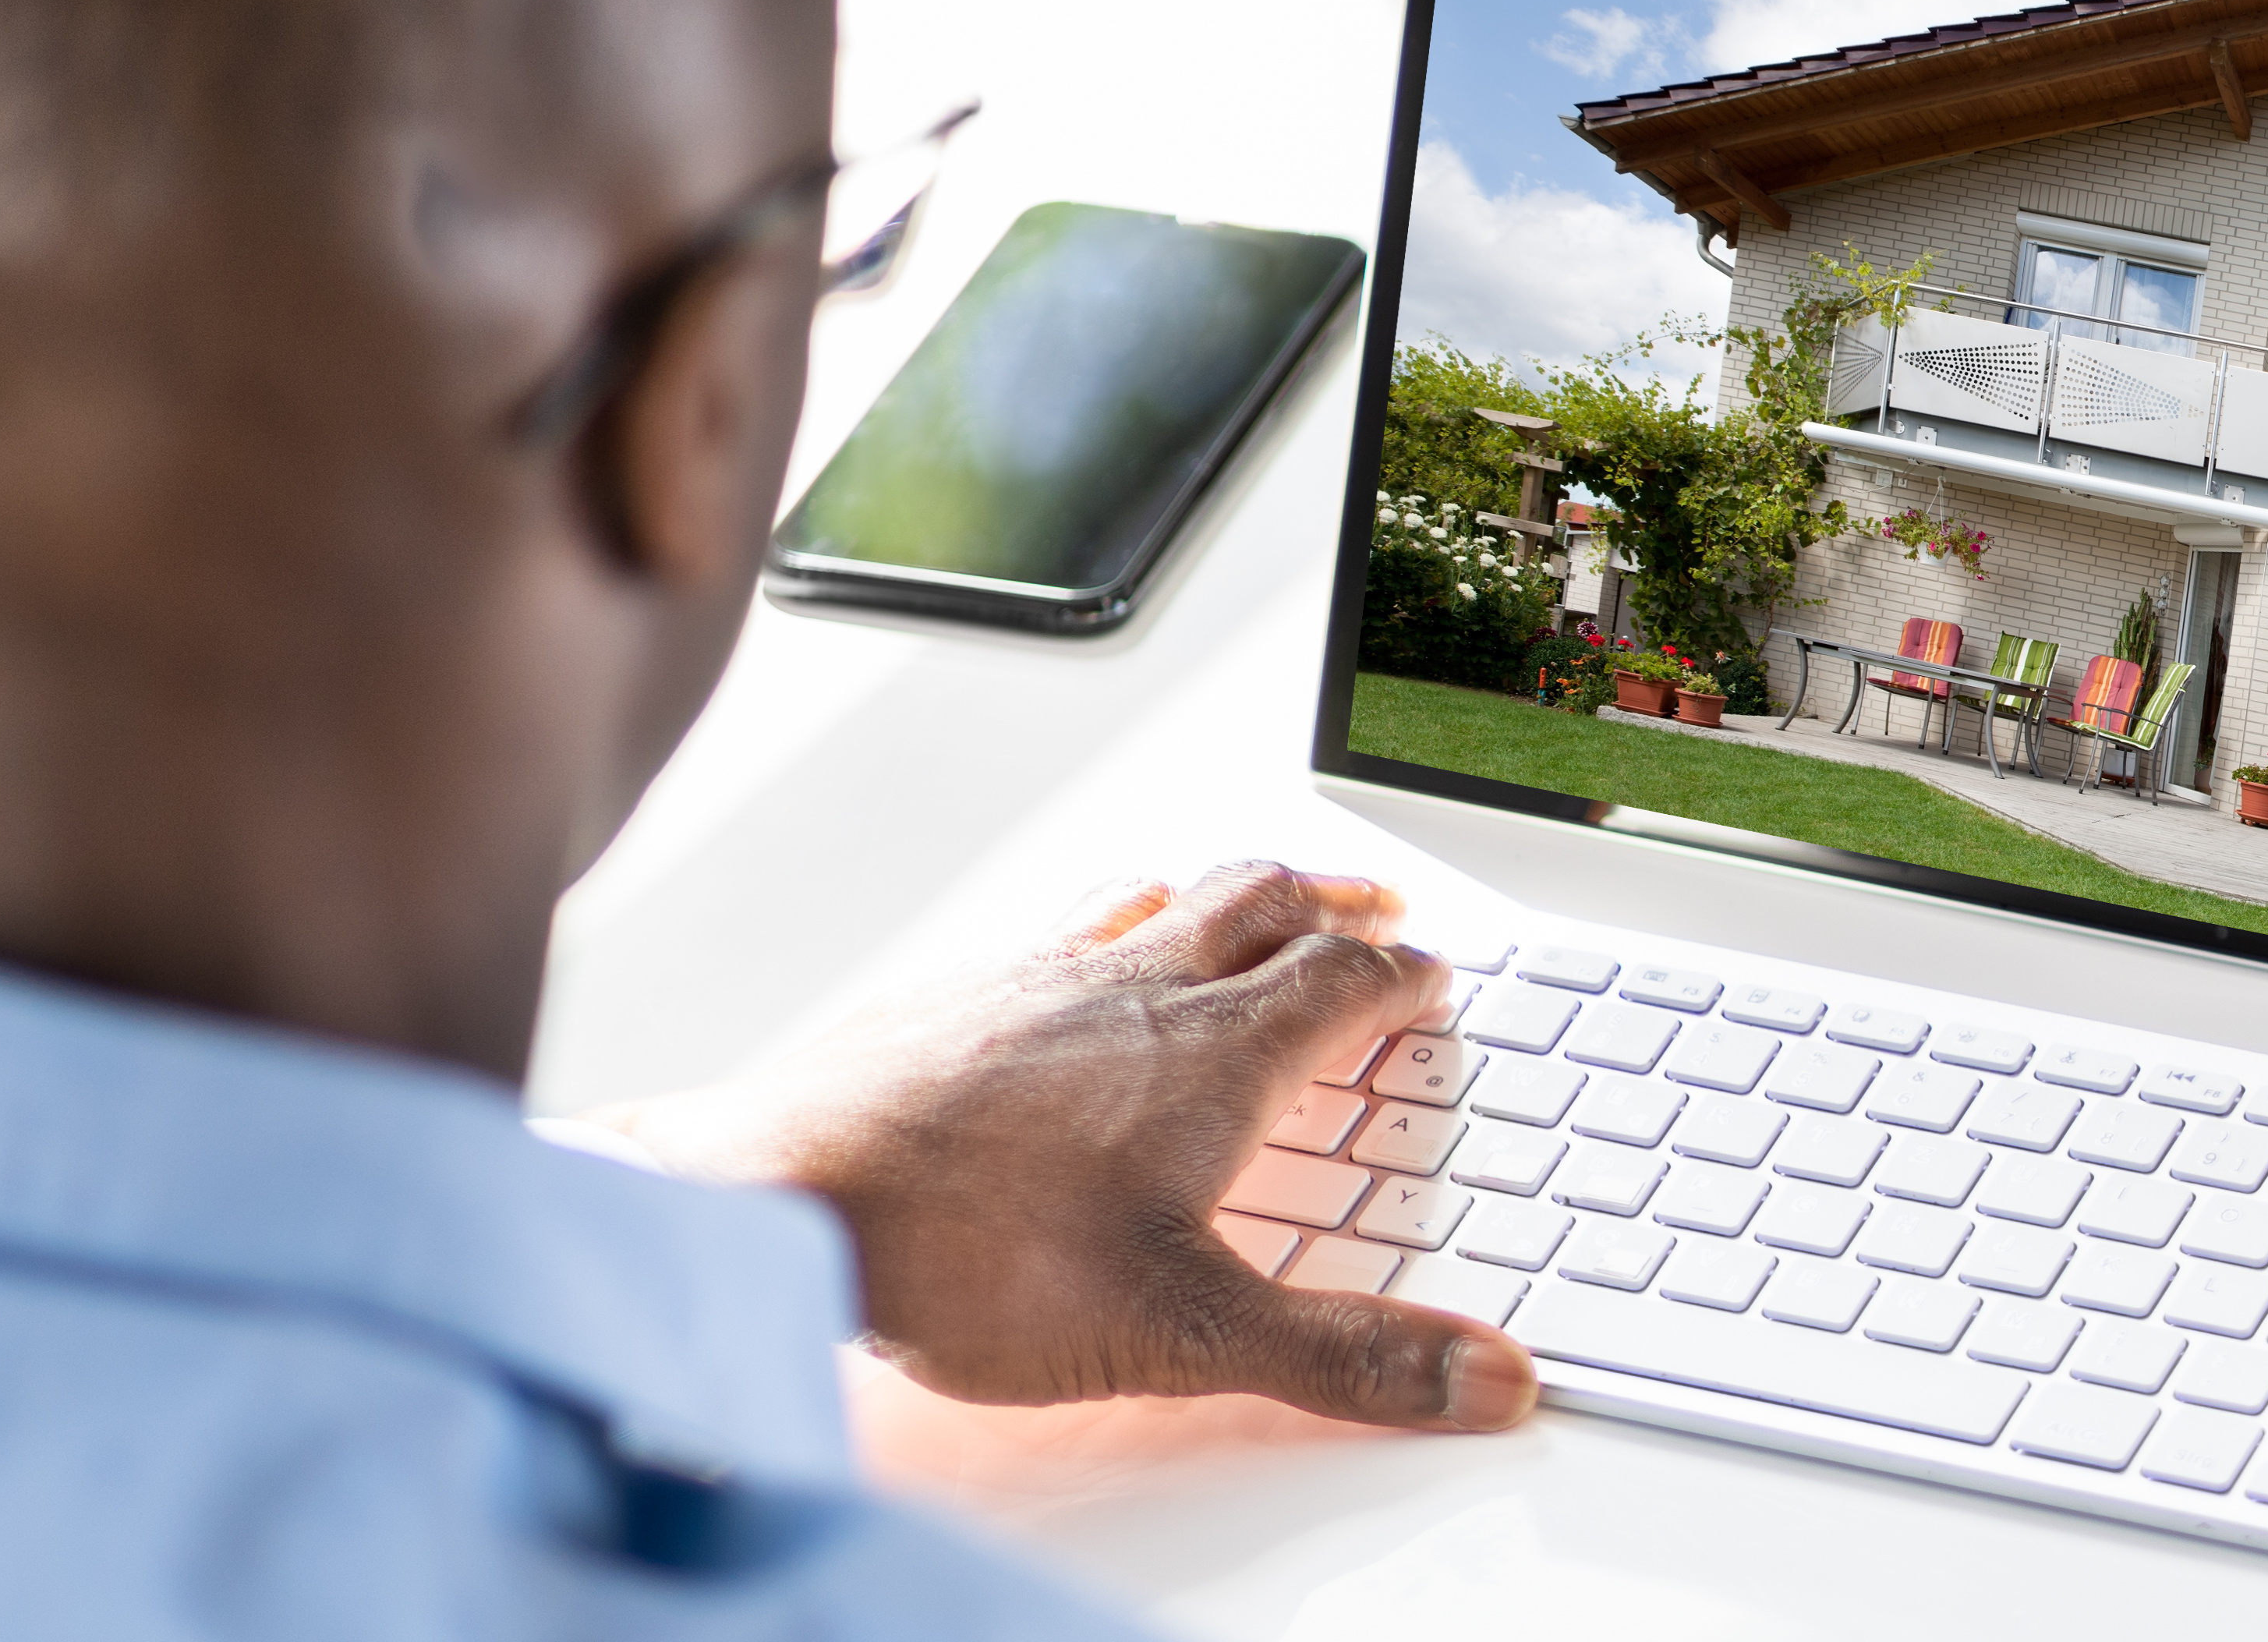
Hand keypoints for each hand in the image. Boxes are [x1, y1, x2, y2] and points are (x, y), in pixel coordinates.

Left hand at [603, 861, 1534, 1433]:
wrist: (781, 1194)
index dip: (1400, 981)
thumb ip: (1342, 1355)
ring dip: (1237, 892)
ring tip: (1261, 897)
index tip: (1430, 979)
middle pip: (1267, 905)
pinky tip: (1095, 945)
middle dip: (1335, 903)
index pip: (1344, 984)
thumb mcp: (1187, 1328)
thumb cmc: (966, 1249)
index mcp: (1218, 1054)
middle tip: (1372, 905)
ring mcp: (1045, 980)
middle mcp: (1139, 989)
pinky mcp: (963, 990)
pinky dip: (1122, 913)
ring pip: (1171, 898)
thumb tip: (1486, 1376)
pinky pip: (1070, 922)